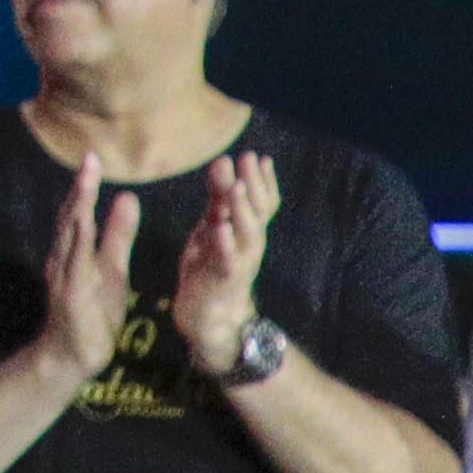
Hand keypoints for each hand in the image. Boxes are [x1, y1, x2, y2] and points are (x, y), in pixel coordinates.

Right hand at [27, 158, 138, 397]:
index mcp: (75, 250)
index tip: (94, 156)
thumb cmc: (91, 312)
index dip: (86, 185)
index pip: (80, 211)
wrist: (72, 357)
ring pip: (70, 236)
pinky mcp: (71, 297)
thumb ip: (118, 234)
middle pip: (71, 217)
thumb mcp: (111, 268)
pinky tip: (84, 227)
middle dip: (80, 188)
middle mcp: (64, 259)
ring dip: (77, 207)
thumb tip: (128, 196)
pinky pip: (76, 267)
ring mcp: (65, 277)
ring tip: (85, 181)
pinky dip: (80, 244)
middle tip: (89, 158)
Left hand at [163, 133, 282, 380]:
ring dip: (243, 209)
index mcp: (247, 230)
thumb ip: (218, 197)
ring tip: (237, 186)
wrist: (208, 316)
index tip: (258, 156)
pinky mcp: (221, 279)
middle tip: (248, 159)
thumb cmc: (211, 265)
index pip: (264, 203)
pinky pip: (226, 260)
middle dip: (255, 185)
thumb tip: (224, 160)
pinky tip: (218, 226)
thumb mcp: (213, 225)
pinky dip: (224, 243)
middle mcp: (249, 245)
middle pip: (259, 213)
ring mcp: (238, 262)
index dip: (264, 181)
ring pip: (247, 234)